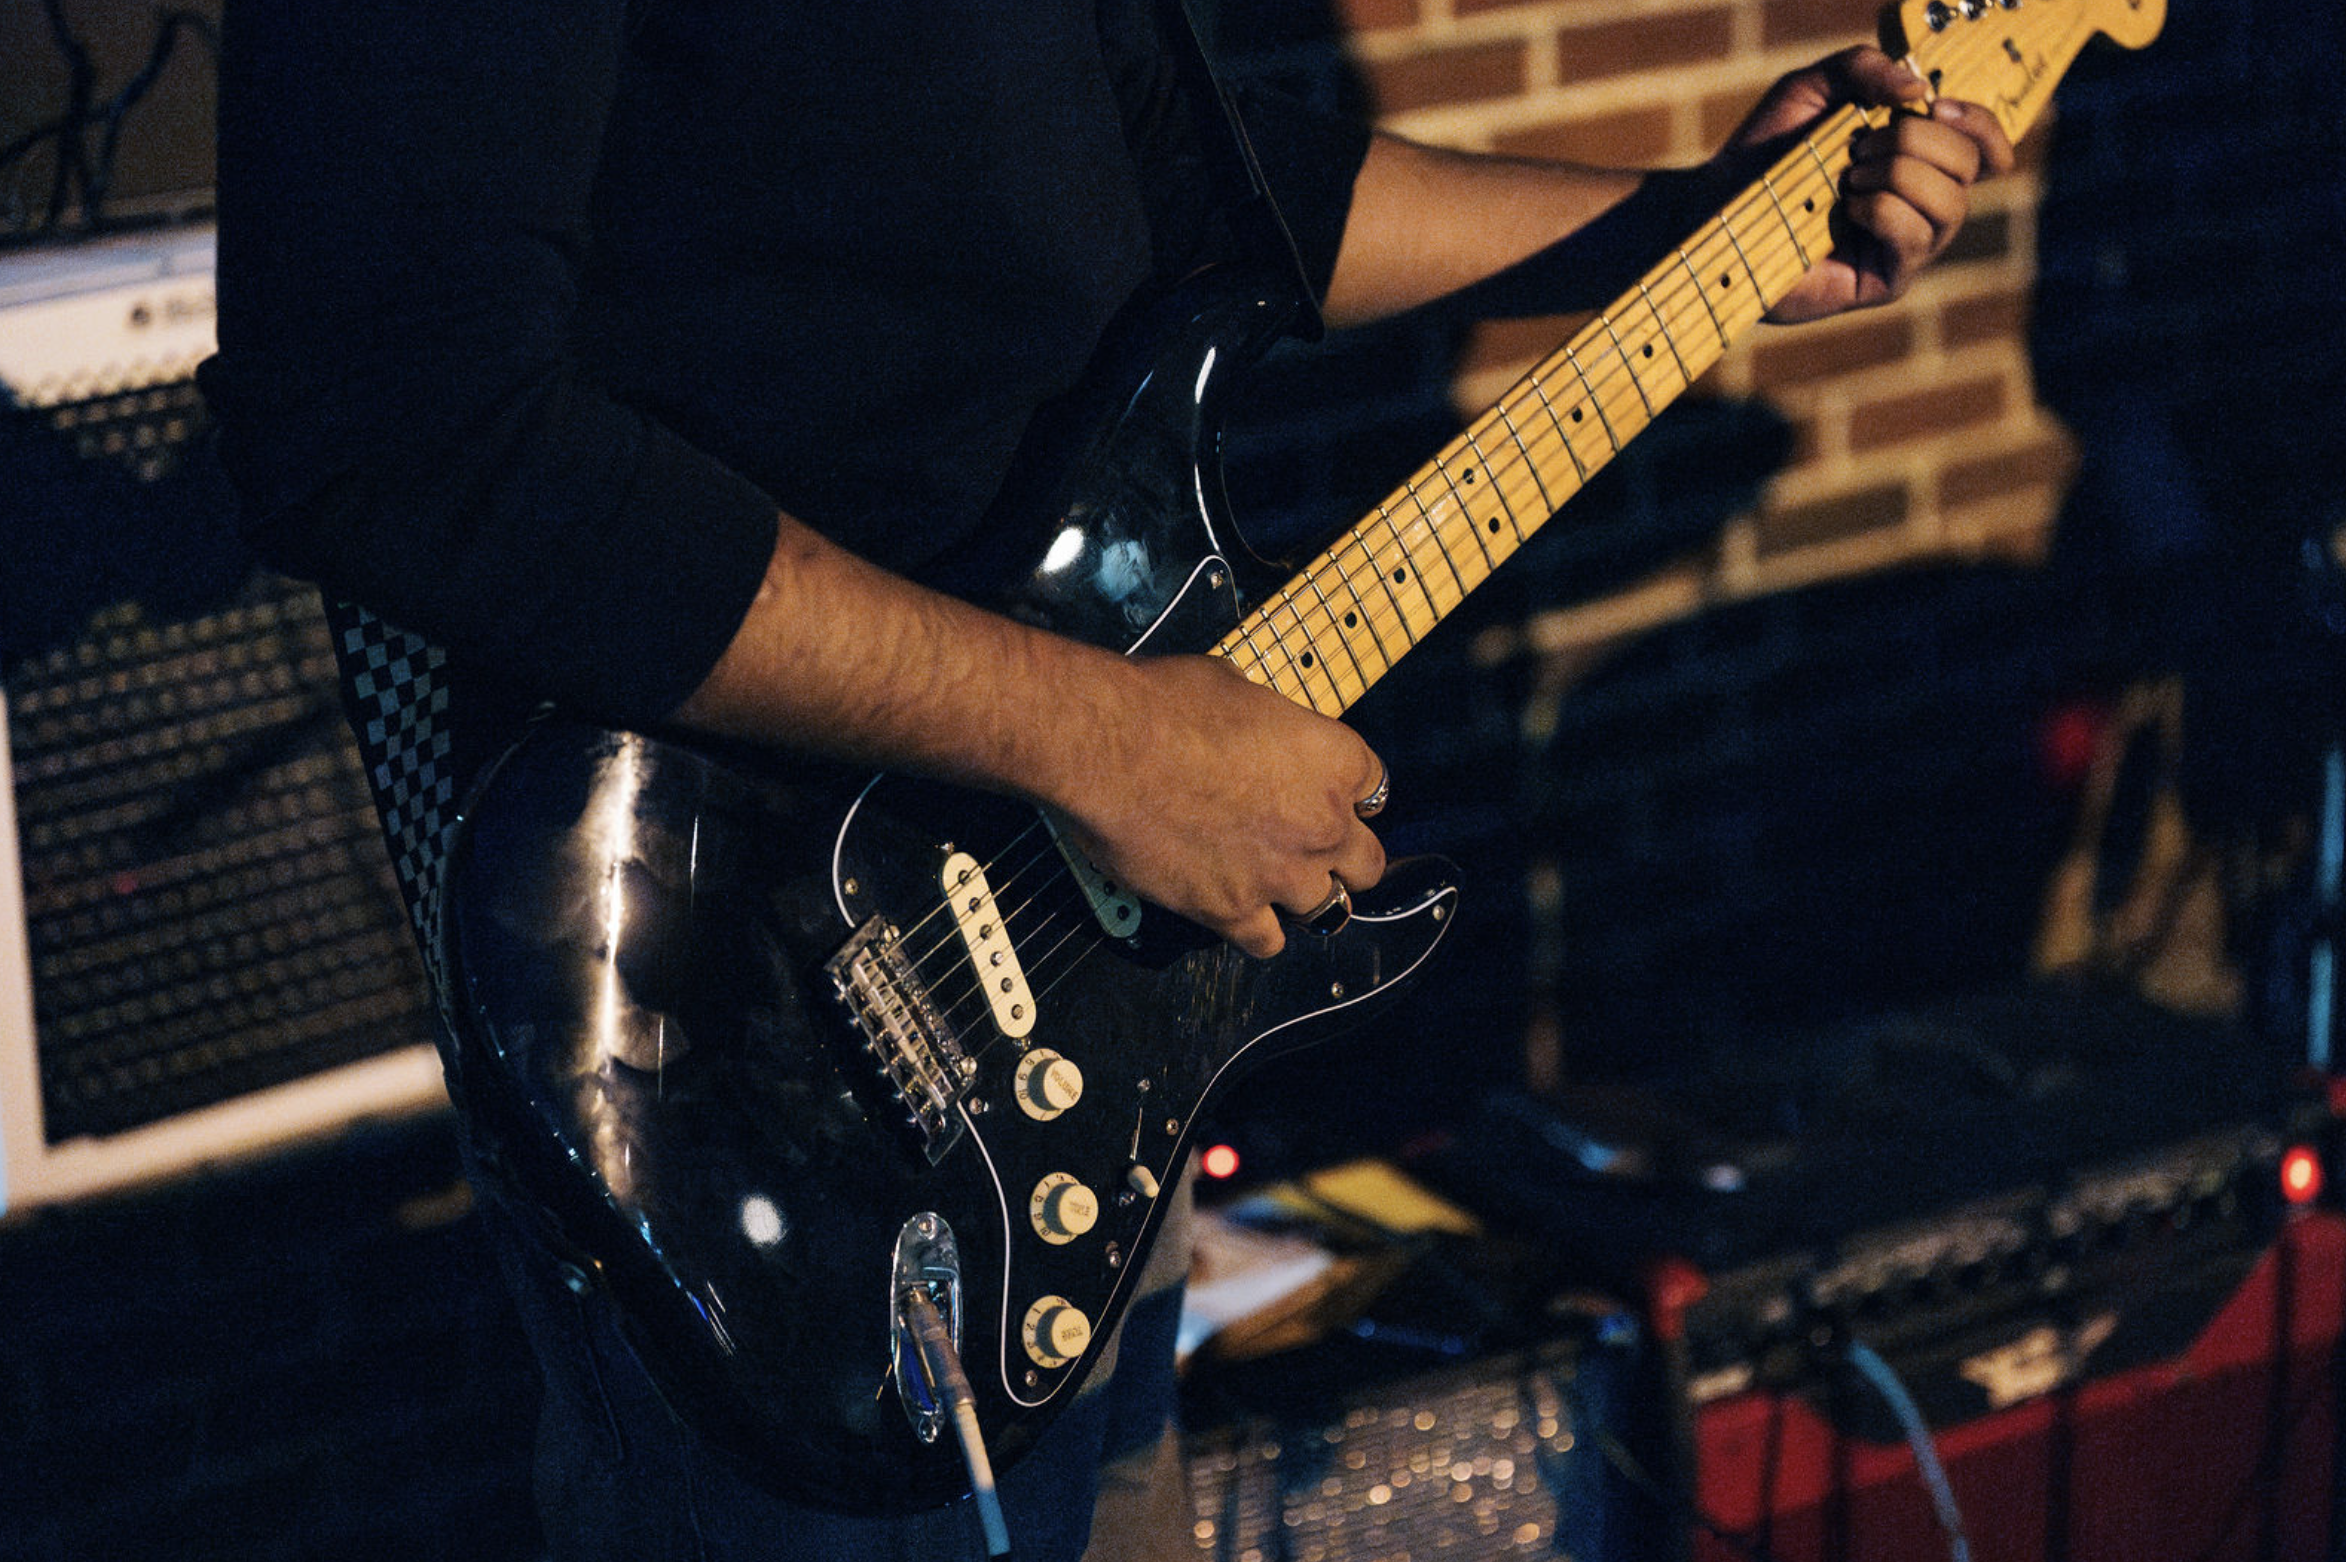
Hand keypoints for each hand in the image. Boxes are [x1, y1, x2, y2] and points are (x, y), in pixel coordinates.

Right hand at [1048, 655, 1387, 958]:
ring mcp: (1282, 875)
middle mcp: (1322, 825)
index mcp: (1335, 760)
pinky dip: (1257, 932)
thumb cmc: (1167, 704)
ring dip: (1306, 899)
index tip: (1329, 799)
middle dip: (1343, 859)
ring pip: (1330, 912)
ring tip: (1276, 887)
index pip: (1376, 790)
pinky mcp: (1232, 911)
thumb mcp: (1237, 688)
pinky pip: (1267, 943)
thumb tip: (1252, 731)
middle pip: (1367, 864)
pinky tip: (1238, 915)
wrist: (1110, 748)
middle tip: (1310, 851)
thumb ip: (1265, 726)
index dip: (1351, 798)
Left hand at [1726, 46, 2014, 323]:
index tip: (1934, 104)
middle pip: (1970, 166)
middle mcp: (1924, 206)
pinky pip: (1915, 238)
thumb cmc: (1765, 151)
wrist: (1715, 205)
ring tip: (1847, 178)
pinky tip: (1845, 208)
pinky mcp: (1886, 281)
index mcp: (1920, 162)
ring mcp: (1909, 247)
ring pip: (1951, 203)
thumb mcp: (1812, 89)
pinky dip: (1882, 210)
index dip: (1978, 122)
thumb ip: (1862, 68)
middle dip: (1915, 141)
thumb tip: (1917, 88)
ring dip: (1897, 175)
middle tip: (1857, 148)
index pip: (1986, 147)